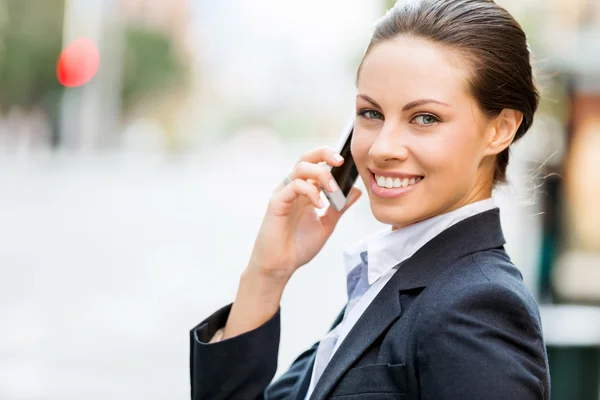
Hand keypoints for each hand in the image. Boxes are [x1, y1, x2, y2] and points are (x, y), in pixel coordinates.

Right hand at [247, 146, 361, 280]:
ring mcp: (284, 193)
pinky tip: (318, 205)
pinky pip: (293, 186)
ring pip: (300, 168)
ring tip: (333, 189)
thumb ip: (339, 207)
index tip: (348, 162)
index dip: (330, 157)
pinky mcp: (276, 202)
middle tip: (340, 161)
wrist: (281, 265)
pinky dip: (310, 192)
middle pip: (306, 158)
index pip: (317, 164)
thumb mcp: (327, 224)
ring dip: (320, 174)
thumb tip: (356, 191)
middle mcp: (293, 188)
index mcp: (305, 190)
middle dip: (324, 153)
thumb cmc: (299, 245)